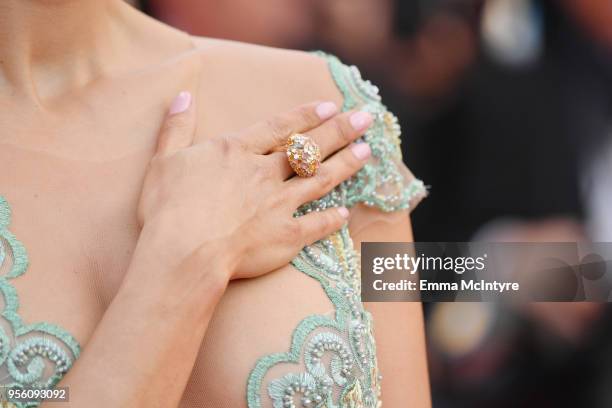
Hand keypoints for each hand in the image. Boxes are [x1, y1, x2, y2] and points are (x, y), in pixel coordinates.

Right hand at [136, 91, 372, 280]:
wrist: (183, 253)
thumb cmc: (168, 208)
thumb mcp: (164, 159)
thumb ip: (176, 127)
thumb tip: (182, 95)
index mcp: (237, 151)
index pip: (279, 127)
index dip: (306, 115)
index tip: (331, 106)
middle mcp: (264, 173)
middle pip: (309, 148)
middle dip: (340, 131)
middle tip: (366, 118)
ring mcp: (278, 204)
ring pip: (320, 180)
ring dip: (346, 165)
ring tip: (367, 152)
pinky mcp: (286, 236)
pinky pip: (316, 225)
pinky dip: (332, 219)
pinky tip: (346, 213)